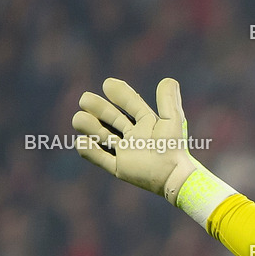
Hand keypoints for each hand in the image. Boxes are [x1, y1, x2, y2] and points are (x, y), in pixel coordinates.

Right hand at [72, 78, 195, 204]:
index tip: (108, 84)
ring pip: (100, 135)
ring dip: (88, 125)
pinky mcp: (120, 168)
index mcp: (146, 123)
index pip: (129, 103)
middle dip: (96, 106)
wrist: (173, 176)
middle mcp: (134, 136)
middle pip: (109, 116)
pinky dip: (88, 149)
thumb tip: (168, 79)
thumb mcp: (172, 122)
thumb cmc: (173, 148)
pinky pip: (99, 158)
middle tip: (86, 100)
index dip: (119, 93)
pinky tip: (83, 141)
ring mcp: (125, 152)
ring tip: (81, 120)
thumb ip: (168, 101)